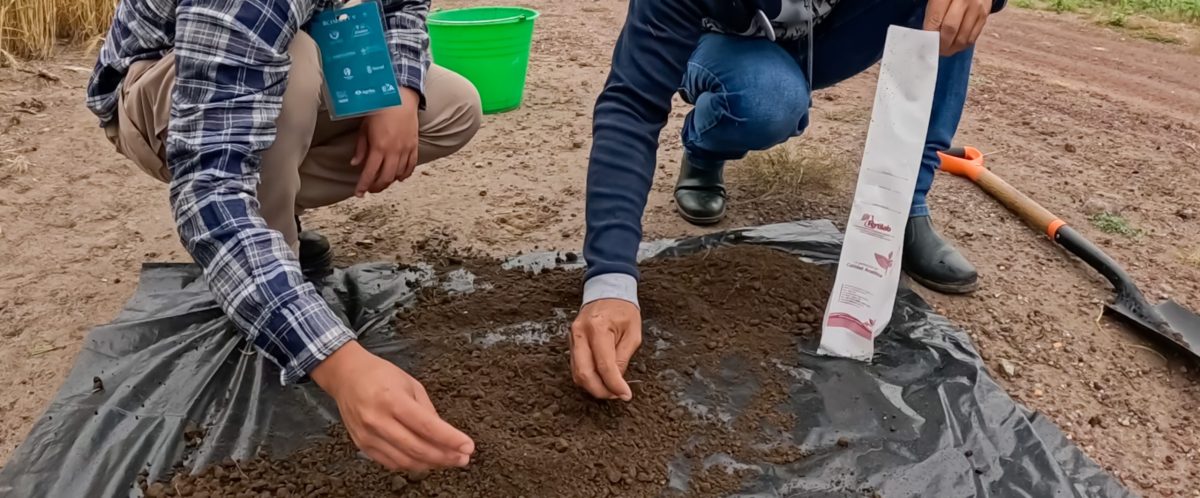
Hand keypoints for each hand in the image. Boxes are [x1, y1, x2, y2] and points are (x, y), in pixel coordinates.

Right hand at [311, 341, 473, 471]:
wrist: (346, 376)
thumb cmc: (381, 375)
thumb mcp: (410, 384)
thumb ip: (427, 410)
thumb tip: (445, 435)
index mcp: (392, 400)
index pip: (427, 426)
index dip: (449, 439)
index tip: (468, 446)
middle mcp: (378, 420)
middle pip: (417, 448)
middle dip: (444, 456)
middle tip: (463, 458)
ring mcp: (368, 436)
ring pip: (404, 460)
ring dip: (430, 464)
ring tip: (448, 460)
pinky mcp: (362, 445)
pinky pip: (391, 462)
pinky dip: (411, 464)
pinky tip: (425, 460)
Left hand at [352, 87, 420, 196]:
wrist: (400, 99)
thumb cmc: (379, 110)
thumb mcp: (364, 128)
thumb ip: (361, 148)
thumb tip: (355, 164)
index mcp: (379, 147)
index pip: (370, 173)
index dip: (363, 186)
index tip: (359, 194)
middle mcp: (394, 151)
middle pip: (385, 178)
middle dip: (376, 187)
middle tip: (370, 189)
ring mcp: (406, 150)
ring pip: (398, 175)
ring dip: (389, 182)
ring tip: (382, 183)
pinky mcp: (414, 146)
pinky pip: (411, 166)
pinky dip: (404, 175)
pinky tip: (398, 177)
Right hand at [570, 299, 642, 400]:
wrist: (607, 291)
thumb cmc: (623, 309)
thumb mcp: (633, 333)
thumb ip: (623, 358)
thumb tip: (617, 381)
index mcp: (597, 328)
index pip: (604, 365)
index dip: (615, 385)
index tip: (625, 395)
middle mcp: (580, 333)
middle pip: (584, 373)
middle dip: (600, 390)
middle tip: (616, 396)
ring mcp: (573, 338)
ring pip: (577, 373)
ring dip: (593, 386)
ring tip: (611, 389)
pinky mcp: (571, 342)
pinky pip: (576, 366)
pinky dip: (588, 377)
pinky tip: (601, 379)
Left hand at [924, 0, 990, 55]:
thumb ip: (933, 11)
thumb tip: (927, 33)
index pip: (935, 19)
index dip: (929, 35)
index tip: (925, 43)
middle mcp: (964, 1)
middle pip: (950, 29)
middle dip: (941, 44)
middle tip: (935, 50)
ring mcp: (976, 8)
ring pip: (963, 37)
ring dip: (952, 48)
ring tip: (945, 50)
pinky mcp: (984, 15)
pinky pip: (973, 37)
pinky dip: (962, 45)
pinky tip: (956, 44)